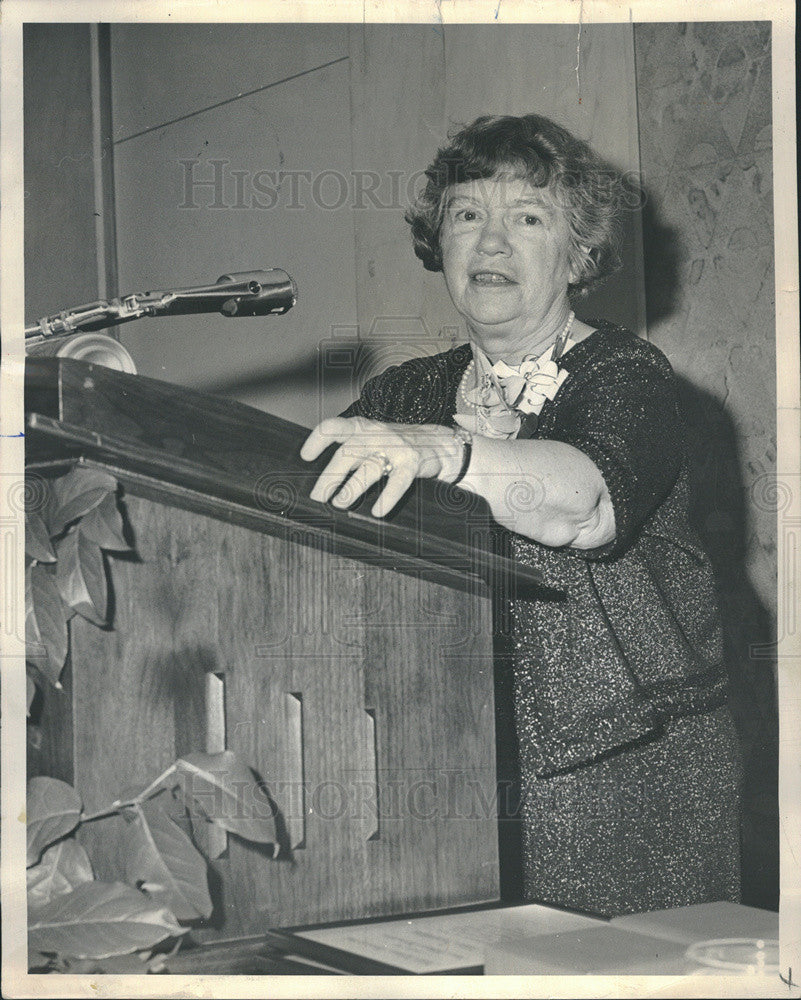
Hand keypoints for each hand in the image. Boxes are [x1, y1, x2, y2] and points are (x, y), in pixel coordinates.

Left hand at [300, 417, 463, 516]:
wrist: (442, 443)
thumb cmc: (399, 445)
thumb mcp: (373, 439)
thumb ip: (351, 450)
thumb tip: (323, 478)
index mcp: (363, 428)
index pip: (334, 427)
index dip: (317, 439)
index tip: (305, 456)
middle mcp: (377, 435)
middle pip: (347, 454)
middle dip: (330, 476)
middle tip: (317, 496)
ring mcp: (396, 448)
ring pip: (369, 469)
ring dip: (351, 488)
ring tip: (339, 503)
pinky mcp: (413, 463)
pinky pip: (397, 482)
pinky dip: (387, 497)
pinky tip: (377, 511)